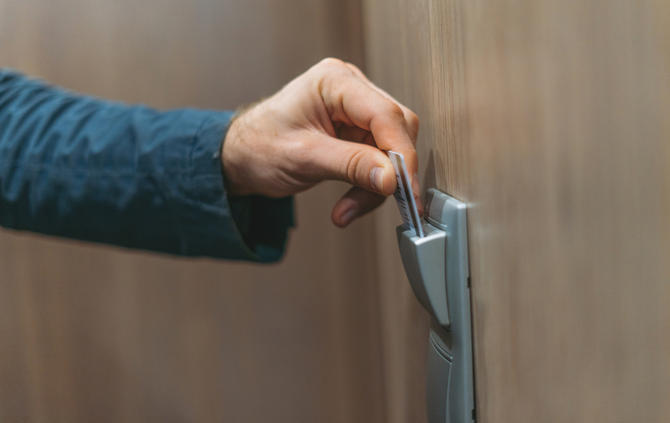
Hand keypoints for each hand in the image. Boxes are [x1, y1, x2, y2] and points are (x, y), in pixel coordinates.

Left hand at [222, 58, 421, 226]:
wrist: (241, 156)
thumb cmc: (259, 146)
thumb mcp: (304, 158)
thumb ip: (351, 165)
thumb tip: (392, 178)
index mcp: (335, 81)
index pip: (385, 114)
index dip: (400, 153)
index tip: (403, 188)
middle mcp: (350, 89)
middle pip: (396, 129)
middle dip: (390, 172)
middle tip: (382, 202)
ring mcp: (355, 111)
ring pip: (391, 150)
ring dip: (377, 186)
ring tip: (347, 210)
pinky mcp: (356, 132)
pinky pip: (378, 161)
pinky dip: (368, 187)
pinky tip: (348, 205)